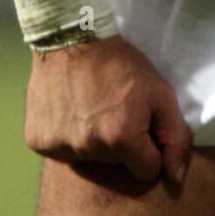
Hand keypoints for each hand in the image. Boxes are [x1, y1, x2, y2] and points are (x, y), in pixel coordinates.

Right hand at [24, 35, 193, 184]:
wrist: (70, 38)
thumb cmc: (119, 63)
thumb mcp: (160, 92)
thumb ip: (176, 136)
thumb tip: (176, 177)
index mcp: (121, 138)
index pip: (146, 171)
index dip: (149, 148)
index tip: (140, 124)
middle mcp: (88, 148)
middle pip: (116, 166)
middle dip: (121, 144)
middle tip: (114, 109)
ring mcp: (60, 147)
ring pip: (89, 161)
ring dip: (94, 141)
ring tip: (91, 107)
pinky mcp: (38, 142)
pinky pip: (63, 152)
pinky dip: (69, 137)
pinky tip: (71, 110)